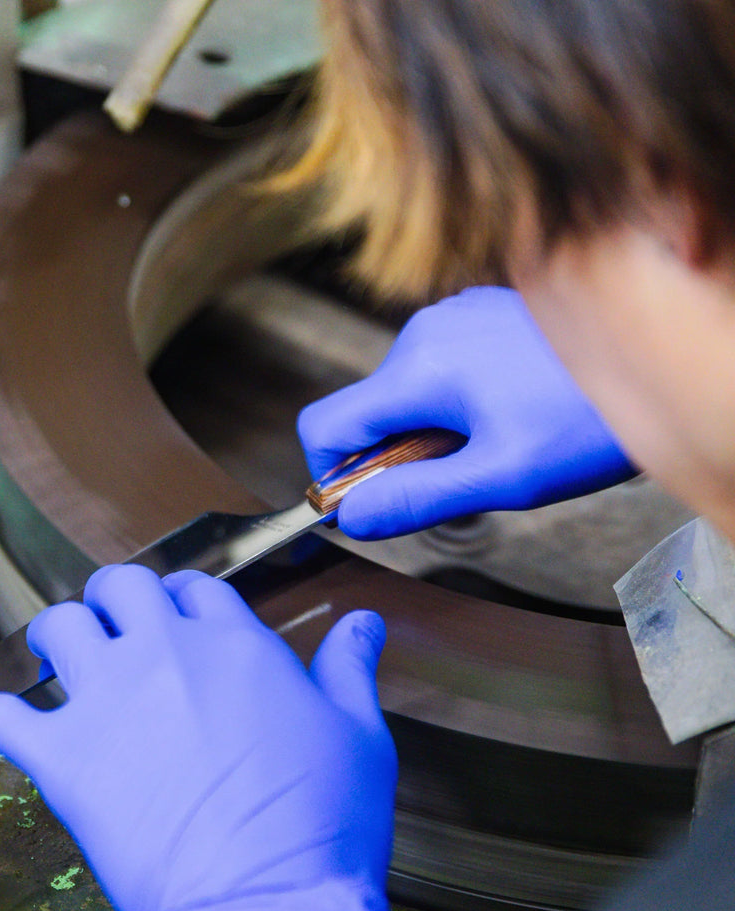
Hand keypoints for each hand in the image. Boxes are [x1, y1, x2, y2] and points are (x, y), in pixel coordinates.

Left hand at [0, 565, 396, 910]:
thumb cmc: (321, 828)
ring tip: (57, 652)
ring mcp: (110, 702)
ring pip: (59, 627)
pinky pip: (1, 717)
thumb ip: (349, 669)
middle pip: (120, 587)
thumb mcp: (359, 737)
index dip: (183, 596)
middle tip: (114, 624)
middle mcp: (166, 655)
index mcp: (235, 646)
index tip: (178, 614)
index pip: (194, 588)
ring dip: (57, 634)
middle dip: (116, 598)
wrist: (265, 908)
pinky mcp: (65, 760)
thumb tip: (363, 624)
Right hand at [298, 286, 636, 538]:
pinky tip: (507, 416)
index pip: (324, 426)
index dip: (329, 476)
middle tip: (460, 483)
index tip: (366, 505)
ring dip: (428, 433)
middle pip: (367, 413)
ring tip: (495, 447)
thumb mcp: (501, 477)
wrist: (663, 359)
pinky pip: (436, 370)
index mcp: (419, 369)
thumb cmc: (591, 420)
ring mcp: (454, 318)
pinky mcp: (479, 316)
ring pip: (403, 394)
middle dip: (394, 458)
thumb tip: (352, 518)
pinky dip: (452, 405)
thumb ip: (417, 498)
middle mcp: (426, 332)